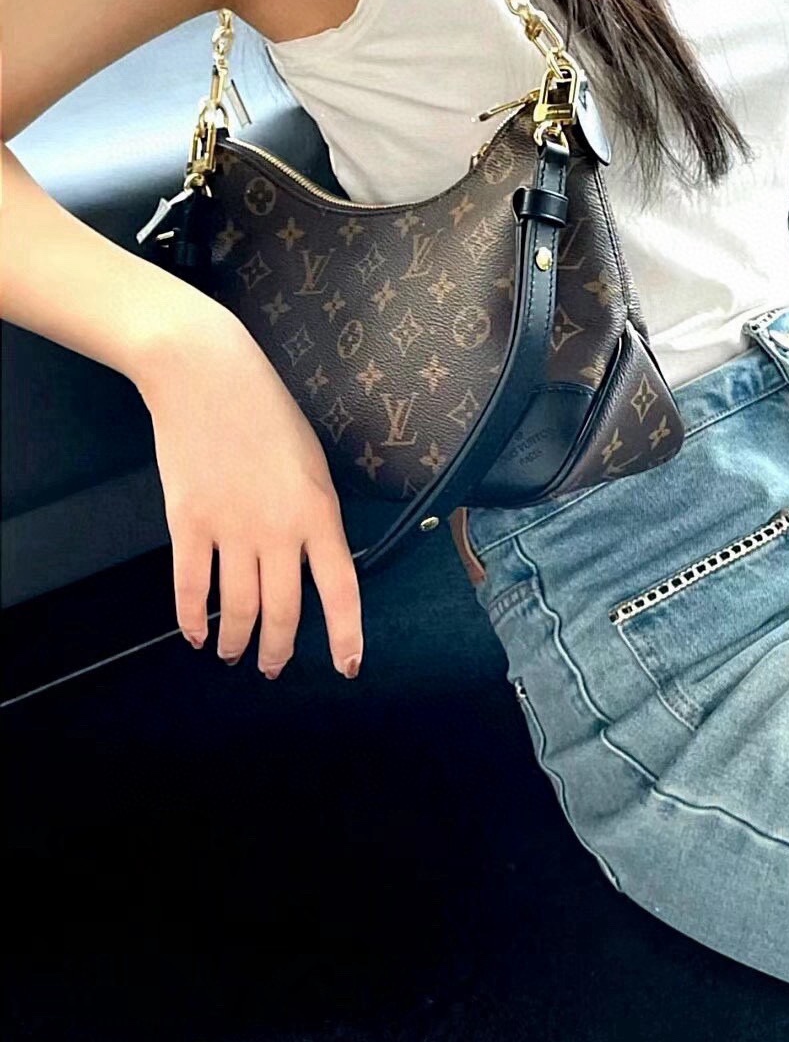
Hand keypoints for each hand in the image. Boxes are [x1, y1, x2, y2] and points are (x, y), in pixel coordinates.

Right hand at [136, 309, 362, 679]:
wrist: (208, 374)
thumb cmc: (266, 409)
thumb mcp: (312, 461)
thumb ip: (314, 513)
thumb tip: (310, 557)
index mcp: (319, 511)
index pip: (341, 589)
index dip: (346, 635)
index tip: (346, 667)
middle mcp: (278, 529)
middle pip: (284, 611)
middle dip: (279, 649)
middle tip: (273, 667)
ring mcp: (231, 528)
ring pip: (238, 609)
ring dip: (237, 641)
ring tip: (233, 654)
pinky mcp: (188, 523)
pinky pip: (191, 589)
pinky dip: (192, 620)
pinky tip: (196, 633)